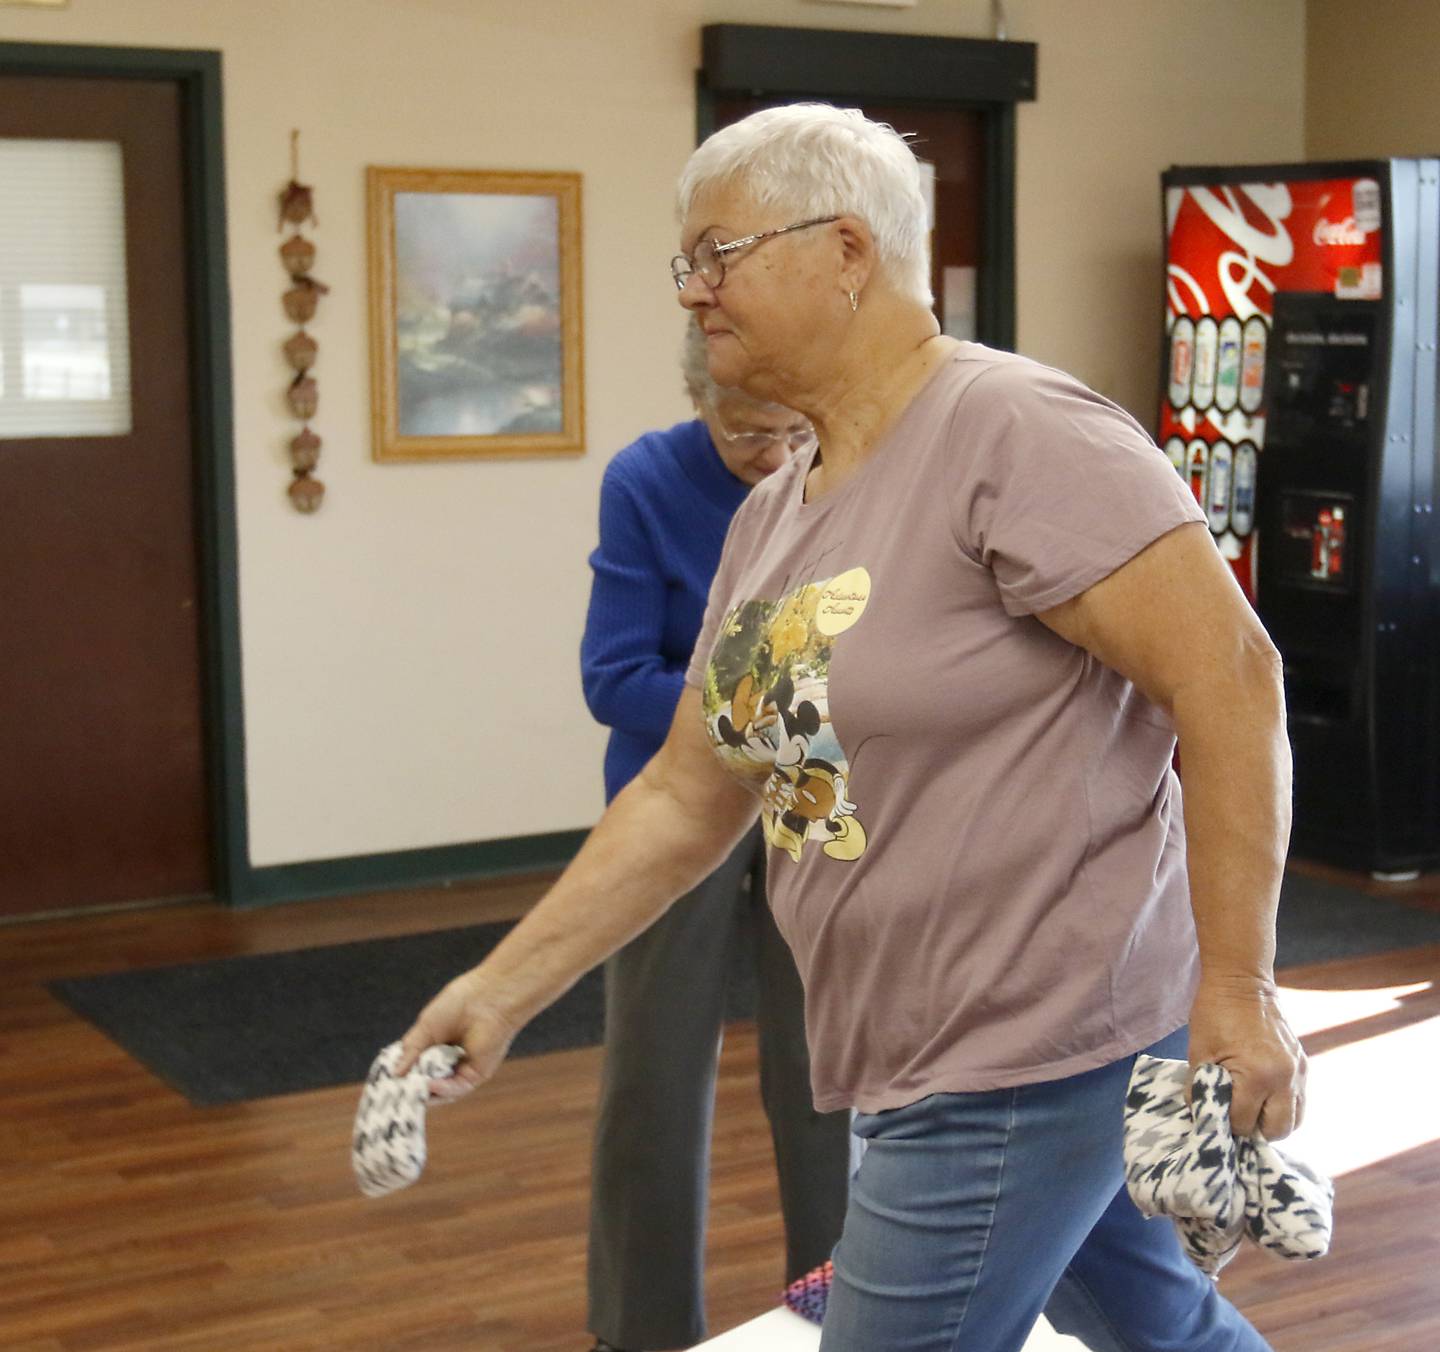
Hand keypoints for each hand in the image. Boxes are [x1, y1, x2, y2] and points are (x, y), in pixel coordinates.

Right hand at [394, 971, 517, 1101]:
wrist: (488, 998)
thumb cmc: (458, 1004)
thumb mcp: (426, 1027)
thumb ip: (411, 1050)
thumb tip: (394, 1073)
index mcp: (437, 1045)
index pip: (417, 1067)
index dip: (403, 1075)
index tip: (386, 1083)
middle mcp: (449, 1059)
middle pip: (428, 1082)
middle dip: (413, 1089)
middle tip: (395, 1094)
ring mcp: (463, 1068)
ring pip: (442, 1090)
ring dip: (426, 1092)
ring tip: (410, 1091)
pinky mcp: (476, 1074)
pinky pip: (457, 1088)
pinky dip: (443, 1089)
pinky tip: (430, 1085)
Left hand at [1187, 974, 1306, 1139]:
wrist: (1242, 982)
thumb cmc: (1215, 1014)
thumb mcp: (1199, 1052)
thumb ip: (1201, 1088)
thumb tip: (1201, 1116)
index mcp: (1258, 1075)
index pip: (1242, 1122)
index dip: (1223, 1123)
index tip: (1212, 1114)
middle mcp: (1285, 1078)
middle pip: (1276, 1130)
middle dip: (1253, 1130)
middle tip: (1233, 1118)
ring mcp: (1298, 1072)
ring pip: (1294, 1121)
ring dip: (1272, 1123)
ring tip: (1249, 1111)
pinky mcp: (1303, 1065)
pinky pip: (1298, 1101)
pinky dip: (1282, 1107)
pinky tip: (1261, 1098)